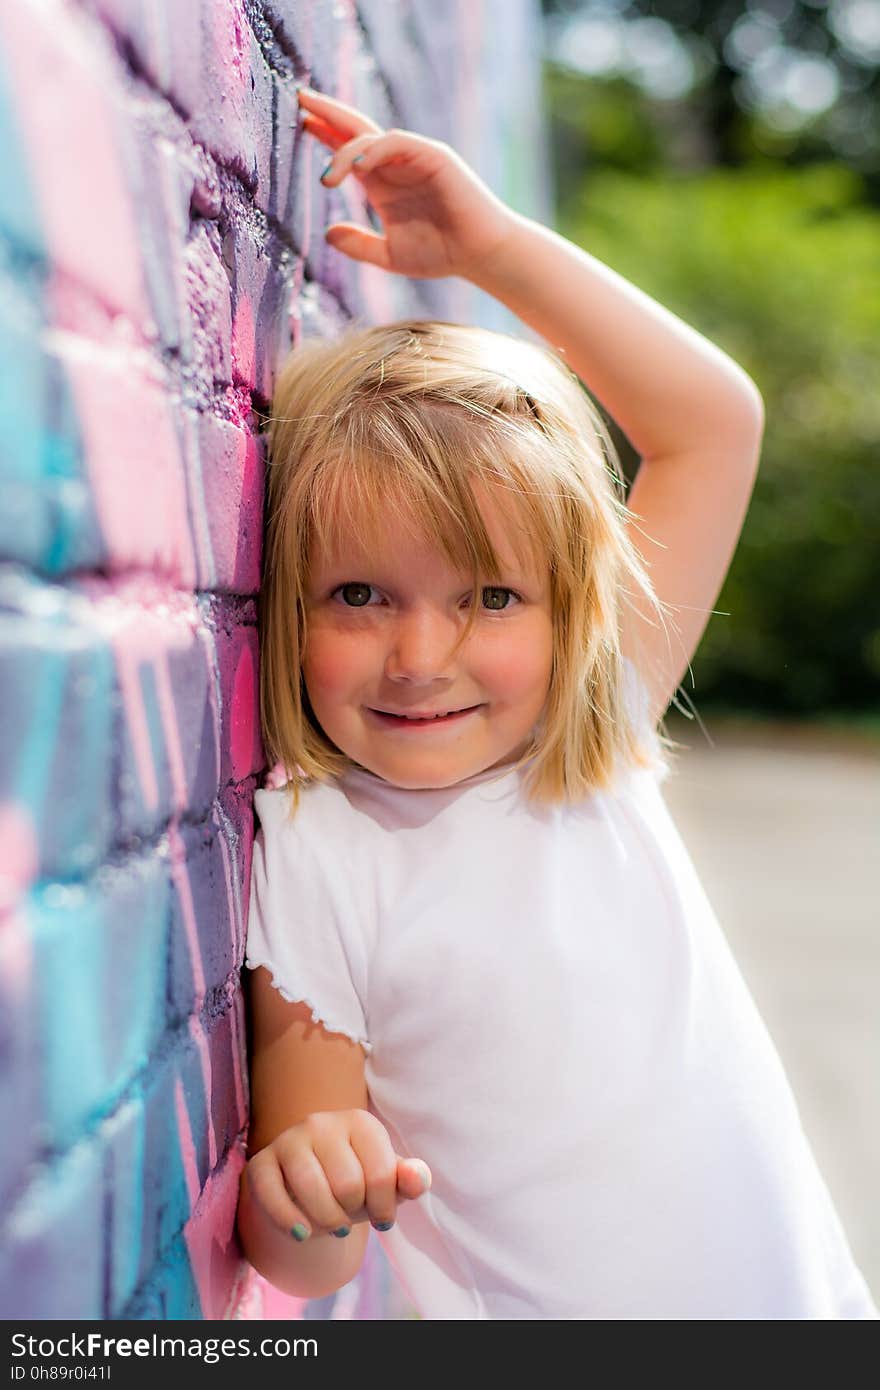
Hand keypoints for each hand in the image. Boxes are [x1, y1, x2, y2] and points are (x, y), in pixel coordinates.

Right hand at [244, 1108, 431, 1239]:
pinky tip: (304, 1234)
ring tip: (333, 1226)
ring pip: (310, 1189)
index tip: (382, 1218)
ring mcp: (289, 1141)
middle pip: (347, 1185)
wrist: (308, 1189)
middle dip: (353, 1214)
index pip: (381, 1175)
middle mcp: (322, 1123)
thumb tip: (418, 1178)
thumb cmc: (357, 1183)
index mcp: (360, 1122)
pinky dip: (290, 1223)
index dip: (384, 1210)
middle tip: (350, 1216)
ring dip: (326, 1222)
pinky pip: (273, 1197)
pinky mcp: (261, 1163)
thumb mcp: (387, 1184)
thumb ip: (410, 1180)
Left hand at [297, 86, 518, 280]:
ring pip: (372, 138)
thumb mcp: (389, 255)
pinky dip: (375, 150)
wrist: (479, 255)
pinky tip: (358, 167)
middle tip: (300, 97)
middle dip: (328, 112)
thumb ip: (359, 245)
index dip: (325, 134)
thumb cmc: (441, 254)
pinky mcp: (433, 156)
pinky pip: (398, 143)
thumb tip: (328, 234)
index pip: (348, 150)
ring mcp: (414, 157)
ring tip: (327, 177)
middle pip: (356, 129)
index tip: (302, 123)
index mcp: (382, 184)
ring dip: (345, 150)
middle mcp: (395, 165)